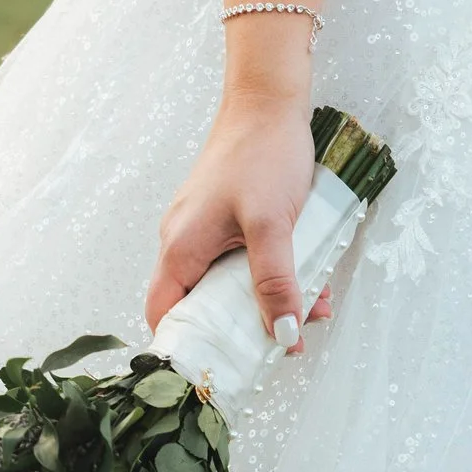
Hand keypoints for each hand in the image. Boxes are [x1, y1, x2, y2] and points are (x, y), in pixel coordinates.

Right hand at [147, 87, 314, 350]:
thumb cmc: (263, 155)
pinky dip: (269, 276)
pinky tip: (307, 277)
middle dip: (240, 329)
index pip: (164, 316)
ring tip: (307, 310)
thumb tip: (282, 335)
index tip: (219, 370)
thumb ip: (275, 282)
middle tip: (280, 344)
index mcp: (180, 249)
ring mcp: (203, 231)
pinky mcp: (224, 220)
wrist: (269, 101)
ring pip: (226, 284)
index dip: (185, 347)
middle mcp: (183, 243)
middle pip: (199, 306)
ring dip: (264, 302)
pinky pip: (240, 262)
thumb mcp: (273, 225)